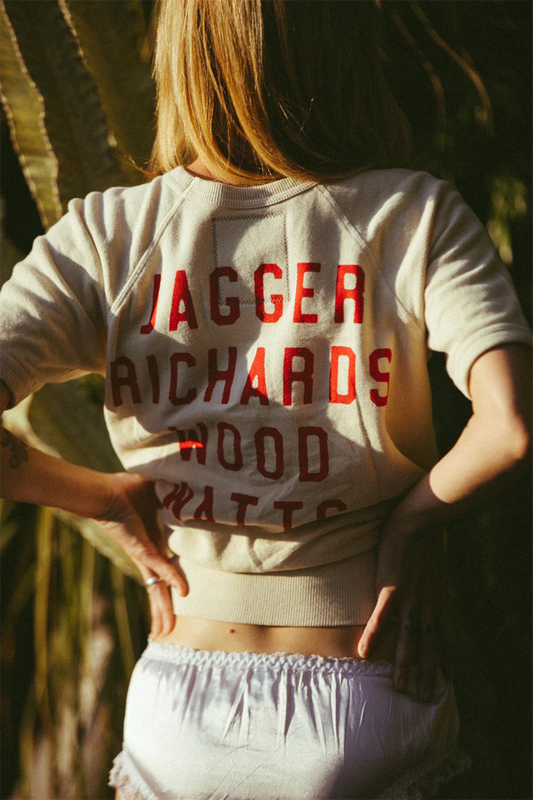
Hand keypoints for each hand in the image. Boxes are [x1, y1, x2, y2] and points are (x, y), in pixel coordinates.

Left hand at [92, 472, 187, 636]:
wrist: (101, 492)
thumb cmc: (122, 490)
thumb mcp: (156, 495)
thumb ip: (173, 495)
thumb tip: (190, 484)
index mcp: (151, 545)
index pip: (162, 574)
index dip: (169, 589)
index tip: (176, 604)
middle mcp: (146, 556)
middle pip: (157, 591)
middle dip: (162, 613)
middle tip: (165, 635)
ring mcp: (143, 555)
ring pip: (156, 589)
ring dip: (163, 610)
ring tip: (165, 633)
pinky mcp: (141, 549)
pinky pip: (161, 566)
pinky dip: (173, 578)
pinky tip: (184, 593)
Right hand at [358, 525, 454, 701]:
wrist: (419, 522)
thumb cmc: (427, 539)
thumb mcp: (438, 567)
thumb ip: (435, 583)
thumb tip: (435, 588)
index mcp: (438, 601)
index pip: (446, 637)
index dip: (448, 658)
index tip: (449, 678)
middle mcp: (427, 605)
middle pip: (428, 646)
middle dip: (428, 673)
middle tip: (427, 698)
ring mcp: (408, 600)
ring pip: (406, 640)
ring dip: (403, 665)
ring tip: (400, 687)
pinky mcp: (389, 590)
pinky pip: (380, 619)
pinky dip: (372, 637)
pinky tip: (362, 653)